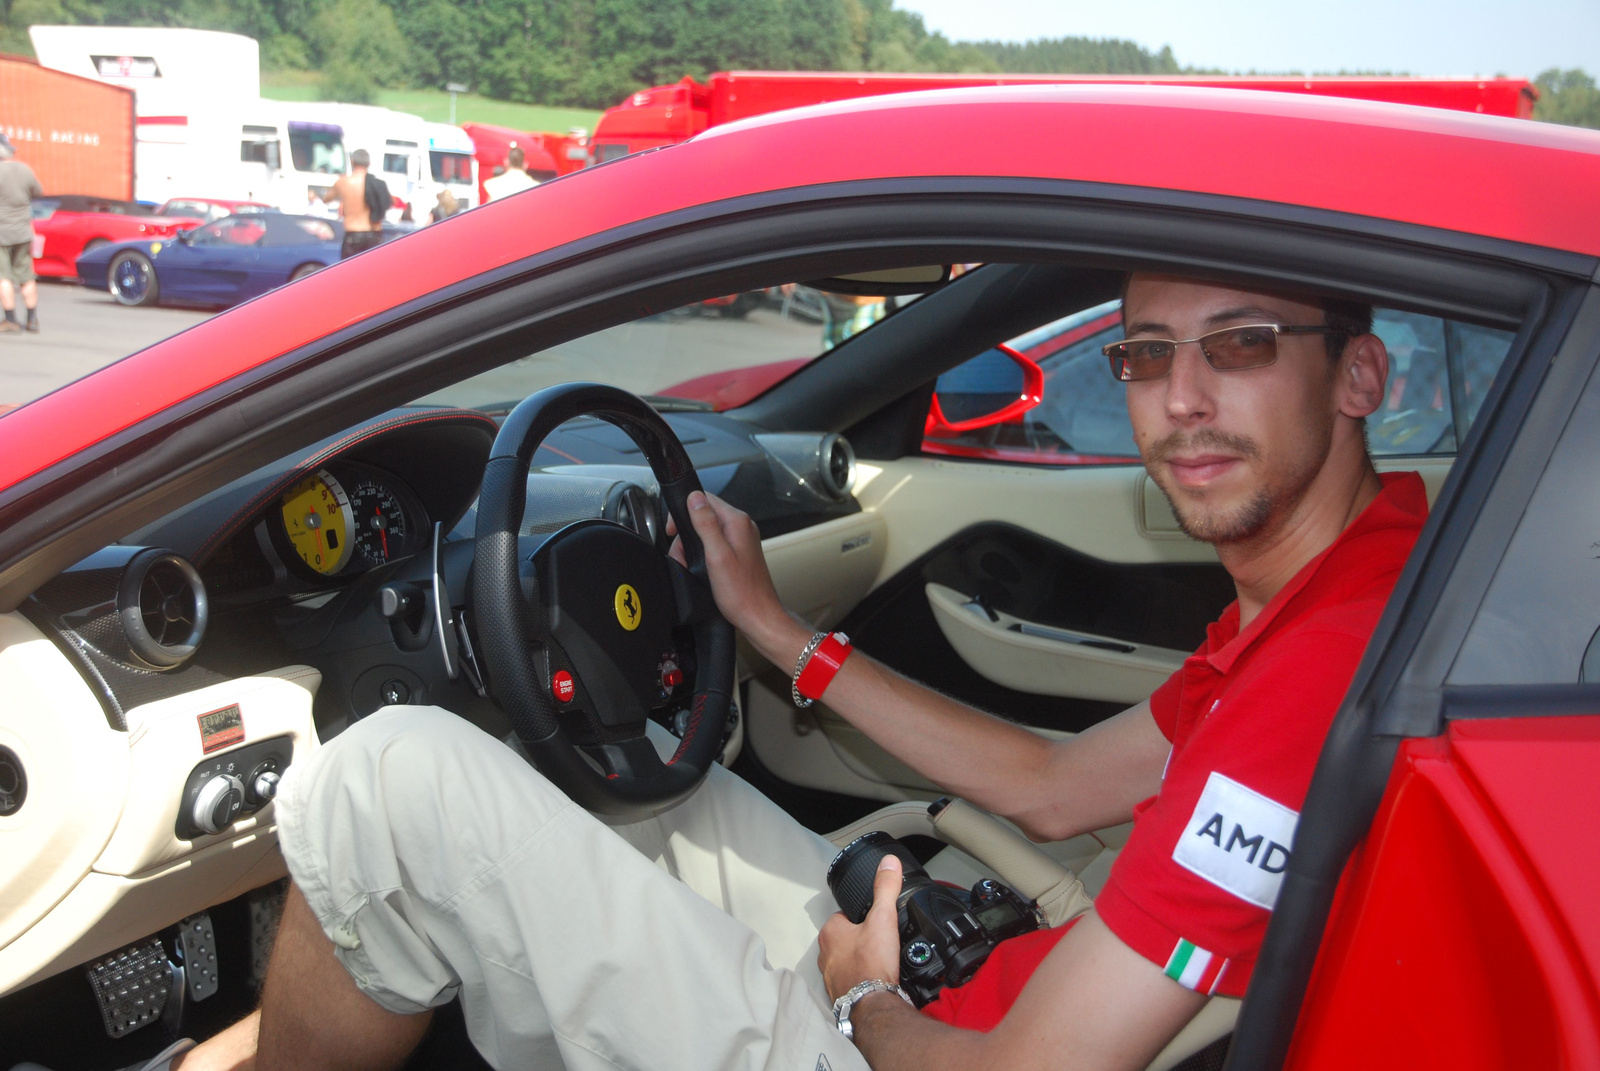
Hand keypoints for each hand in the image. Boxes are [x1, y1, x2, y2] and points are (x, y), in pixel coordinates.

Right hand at [667, 490, 793, 651]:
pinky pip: (713, 545)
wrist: (757, 616)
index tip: (674, 530)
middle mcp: (741, 527)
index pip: (705, 499)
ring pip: (706, 532)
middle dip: (686, 535)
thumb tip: (695, 498)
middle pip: (703, 516)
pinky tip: (700, 570)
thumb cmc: (741, 593)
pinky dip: (702, 556)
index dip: (684, 511)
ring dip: (692, 548)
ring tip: (690, 567)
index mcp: (737, 522)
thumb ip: (706, 524)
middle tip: (682, 555)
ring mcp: (740, 540)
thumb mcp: (717, 555)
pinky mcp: (737, 553)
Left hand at [818, 855, 903, 1000]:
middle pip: (846, 938)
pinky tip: (876, 978)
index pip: (844, 916)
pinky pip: (851, 978)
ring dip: (861, 959)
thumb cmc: (872, 963)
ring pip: (847, 959)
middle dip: (862, 939)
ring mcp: (829, 975)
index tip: (875, 922)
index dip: (862, 917)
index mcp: (830, 931)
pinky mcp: (839, 993)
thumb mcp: (883, 918)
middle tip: (880, 943)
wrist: (872, 1004)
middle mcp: (824, 954)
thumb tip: (889, 863)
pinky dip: (862, 977)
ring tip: (880, 961)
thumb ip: (885, 888)